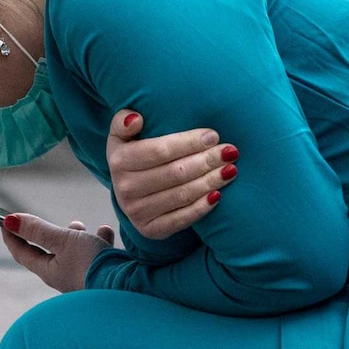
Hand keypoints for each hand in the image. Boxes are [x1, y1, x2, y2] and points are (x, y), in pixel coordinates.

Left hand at [1, 215, 114, 292]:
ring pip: (73, 252)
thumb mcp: (63, 240)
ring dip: (75, 236)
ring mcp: (82, 276)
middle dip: (46, 234)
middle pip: (48, 252)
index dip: (11, 235)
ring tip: (80, 225)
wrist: (128, 288)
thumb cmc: (92, 265)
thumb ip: (38, 229)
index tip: (2, 219)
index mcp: (49, 271)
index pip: (22, 253)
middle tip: (40, 220)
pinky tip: (105, 231)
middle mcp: (63, 276)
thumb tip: (9, 221)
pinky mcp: (101, 274)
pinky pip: (95, 254)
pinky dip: (98, 241)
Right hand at [106, 110, 238, 239]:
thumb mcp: (122, 136)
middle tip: (229, 152)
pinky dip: (202, 207)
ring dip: (210, 181)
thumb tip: (136, 119)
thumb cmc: (133, 156)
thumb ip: (123, 122)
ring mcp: (137, 212)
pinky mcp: (150, 230)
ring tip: (230, 169)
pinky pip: (182, 219)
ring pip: (181, 195)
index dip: (189, 143)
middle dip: (206, 161)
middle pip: (175, 173)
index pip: (159, 150)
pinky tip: (218, 194)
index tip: (213, 135)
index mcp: (119, 161)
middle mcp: (125, 188)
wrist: (128, 192)